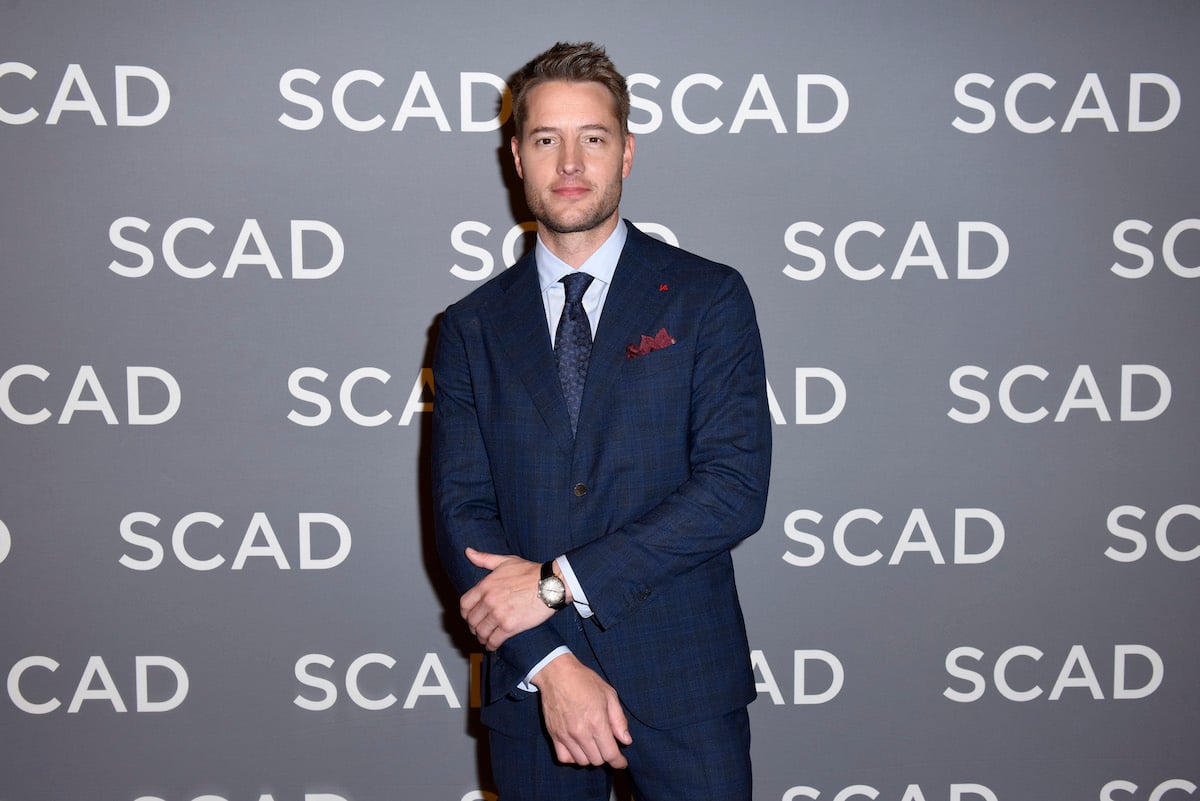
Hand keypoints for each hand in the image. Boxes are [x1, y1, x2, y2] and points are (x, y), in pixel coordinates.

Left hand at [459, 547, 554, 649]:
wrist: (550, 584)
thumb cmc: (530, 572)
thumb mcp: (506, 561)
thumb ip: (485, 558)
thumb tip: (468, 552)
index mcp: (485, 585)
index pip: (464, 604)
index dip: (465, 613)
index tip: (469, 616)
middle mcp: (489, 600)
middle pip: (471, 620)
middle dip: (474, 627)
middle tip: (478, 629)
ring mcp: (499, 614)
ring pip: (481, 632)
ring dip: (482, 637)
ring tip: (485, 638)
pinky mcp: (510, 626)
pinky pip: (494, 640)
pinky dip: (491, 645)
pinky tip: (493, 645)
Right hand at [532, 653, 632, 767]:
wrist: (557, 674)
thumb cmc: (585, 681)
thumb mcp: (609, 695)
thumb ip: (619, 720)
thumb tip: (626, 740)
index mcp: (597, 722)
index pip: (610, 754)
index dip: (619, 762)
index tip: (622, 762)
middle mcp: (581, 732)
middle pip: (597, 760)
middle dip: (605, 756)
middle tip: (606, 745)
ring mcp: (565, 735)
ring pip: (581, 762)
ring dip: (590, 757)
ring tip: (593, 745)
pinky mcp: (554, 735)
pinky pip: (564, 758)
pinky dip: (573, 757)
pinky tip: (578, 747)